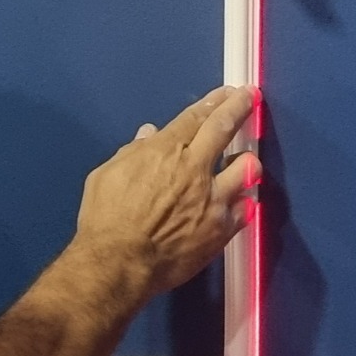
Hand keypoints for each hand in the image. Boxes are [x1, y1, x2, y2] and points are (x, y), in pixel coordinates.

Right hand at [73, 86, 260, 295]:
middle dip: (240, 107)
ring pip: (247, 169)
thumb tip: (148, 135)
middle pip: (225, 129)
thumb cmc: (105, 218)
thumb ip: (131, 154)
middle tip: (250, 98)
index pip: (196, 117)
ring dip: (247, 162)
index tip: (229, 92)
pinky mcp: (221, 229)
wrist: (120, 262)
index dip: (214, 101)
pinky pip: (244, 210)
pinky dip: (242, 204)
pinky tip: (241, 203)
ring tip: (245, 162)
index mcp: (166, 151)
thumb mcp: (106, 175)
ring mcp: (213, 200)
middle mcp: (196, 169)